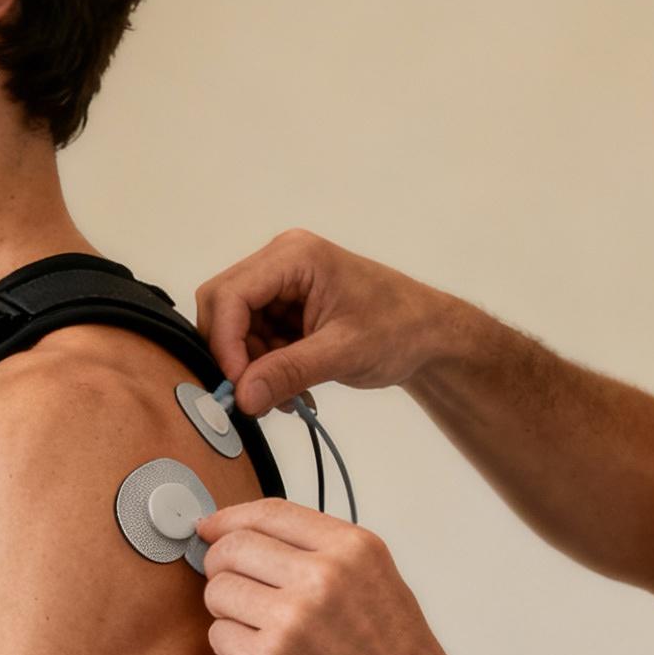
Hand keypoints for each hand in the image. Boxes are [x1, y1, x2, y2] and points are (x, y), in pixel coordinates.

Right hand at [195, 230, 481, 416]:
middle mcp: (279, 262)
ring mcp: (280, 285)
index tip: (236, 386)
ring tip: (287, 396)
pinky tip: (292, 388)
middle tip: (256, 393)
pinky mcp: (283, 308)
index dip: (225, 342)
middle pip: (223, 307)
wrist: (430, 335)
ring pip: (234, 329)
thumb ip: (288, 372)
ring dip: (252, 369)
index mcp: (294, 256)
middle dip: (234, 355)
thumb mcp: (343, 352)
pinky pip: (253, 340)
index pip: (231, 294)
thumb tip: (242, 398)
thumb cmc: (400, 330)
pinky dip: (265, 369)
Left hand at [196, 498, 474, 654]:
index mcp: (355, 551)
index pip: (271, 512)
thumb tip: (257, 534)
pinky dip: (231, 648)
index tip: (211, 528)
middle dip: (222, 566)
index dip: (230, 518)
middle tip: (232, 588)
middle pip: (234, 547)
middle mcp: (325, 577)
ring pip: (219, 590)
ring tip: (259, 631)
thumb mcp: (380, 587)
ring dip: (227, 610)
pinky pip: (219, 636)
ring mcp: (294, 619)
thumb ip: (326, 557)